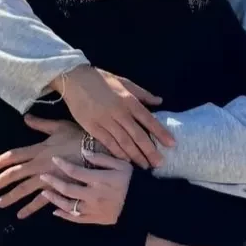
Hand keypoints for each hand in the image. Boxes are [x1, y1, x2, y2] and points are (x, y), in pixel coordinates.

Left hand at [0, 115, 82, 218]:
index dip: (2, 160)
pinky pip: (42, 201)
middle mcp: (41, 165)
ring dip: (12, 196)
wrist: (99, 153)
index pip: (16, 155)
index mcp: (40, 149)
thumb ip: (41, 124)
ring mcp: (49, 178)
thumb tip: (26, 117)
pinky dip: (31, 208)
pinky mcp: (59, 188)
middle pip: (16, 174)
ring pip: (26, 189)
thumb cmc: (80, 137)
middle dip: (0, 181)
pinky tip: (21, 215)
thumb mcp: (60, 127)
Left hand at [39, 152, 132, 224]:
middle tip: (42, 176)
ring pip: (69, 206)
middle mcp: (94, 195)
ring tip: (44, 193)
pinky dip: (65, 215)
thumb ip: (101, 158)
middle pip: (68, 189)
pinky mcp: (96, 220)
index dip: (63, 165)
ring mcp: (94, 210)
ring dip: (54, 200)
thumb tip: (84, 151)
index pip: (76, 171)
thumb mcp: (121, 164)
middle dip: (53, 182)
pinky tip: (56, 211)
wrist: (144, 204)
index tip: (54, 159)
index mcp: (99, 180)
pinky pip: (77, 219)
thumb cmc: (132, 180)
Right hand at [55, 65, 174, 168]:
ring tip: (145, 166)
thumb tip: (160, 101)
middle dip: (150, 151)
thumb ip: (143, 93)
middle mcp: (119, 112)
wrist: (74, 79)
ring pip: (124, 142)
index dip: (161, 133)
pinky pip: (108, 143)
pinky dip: (118, 153)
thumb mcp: (124, 81)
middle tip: (159, 164)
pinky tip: (126, 161)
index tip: (171, 144)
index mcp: (129, 100)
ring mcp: (105, 121)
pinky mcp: (92, 128)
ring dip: (136, 156)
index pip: (149, 120)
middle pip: (138, 135)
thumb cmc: (101, 79)